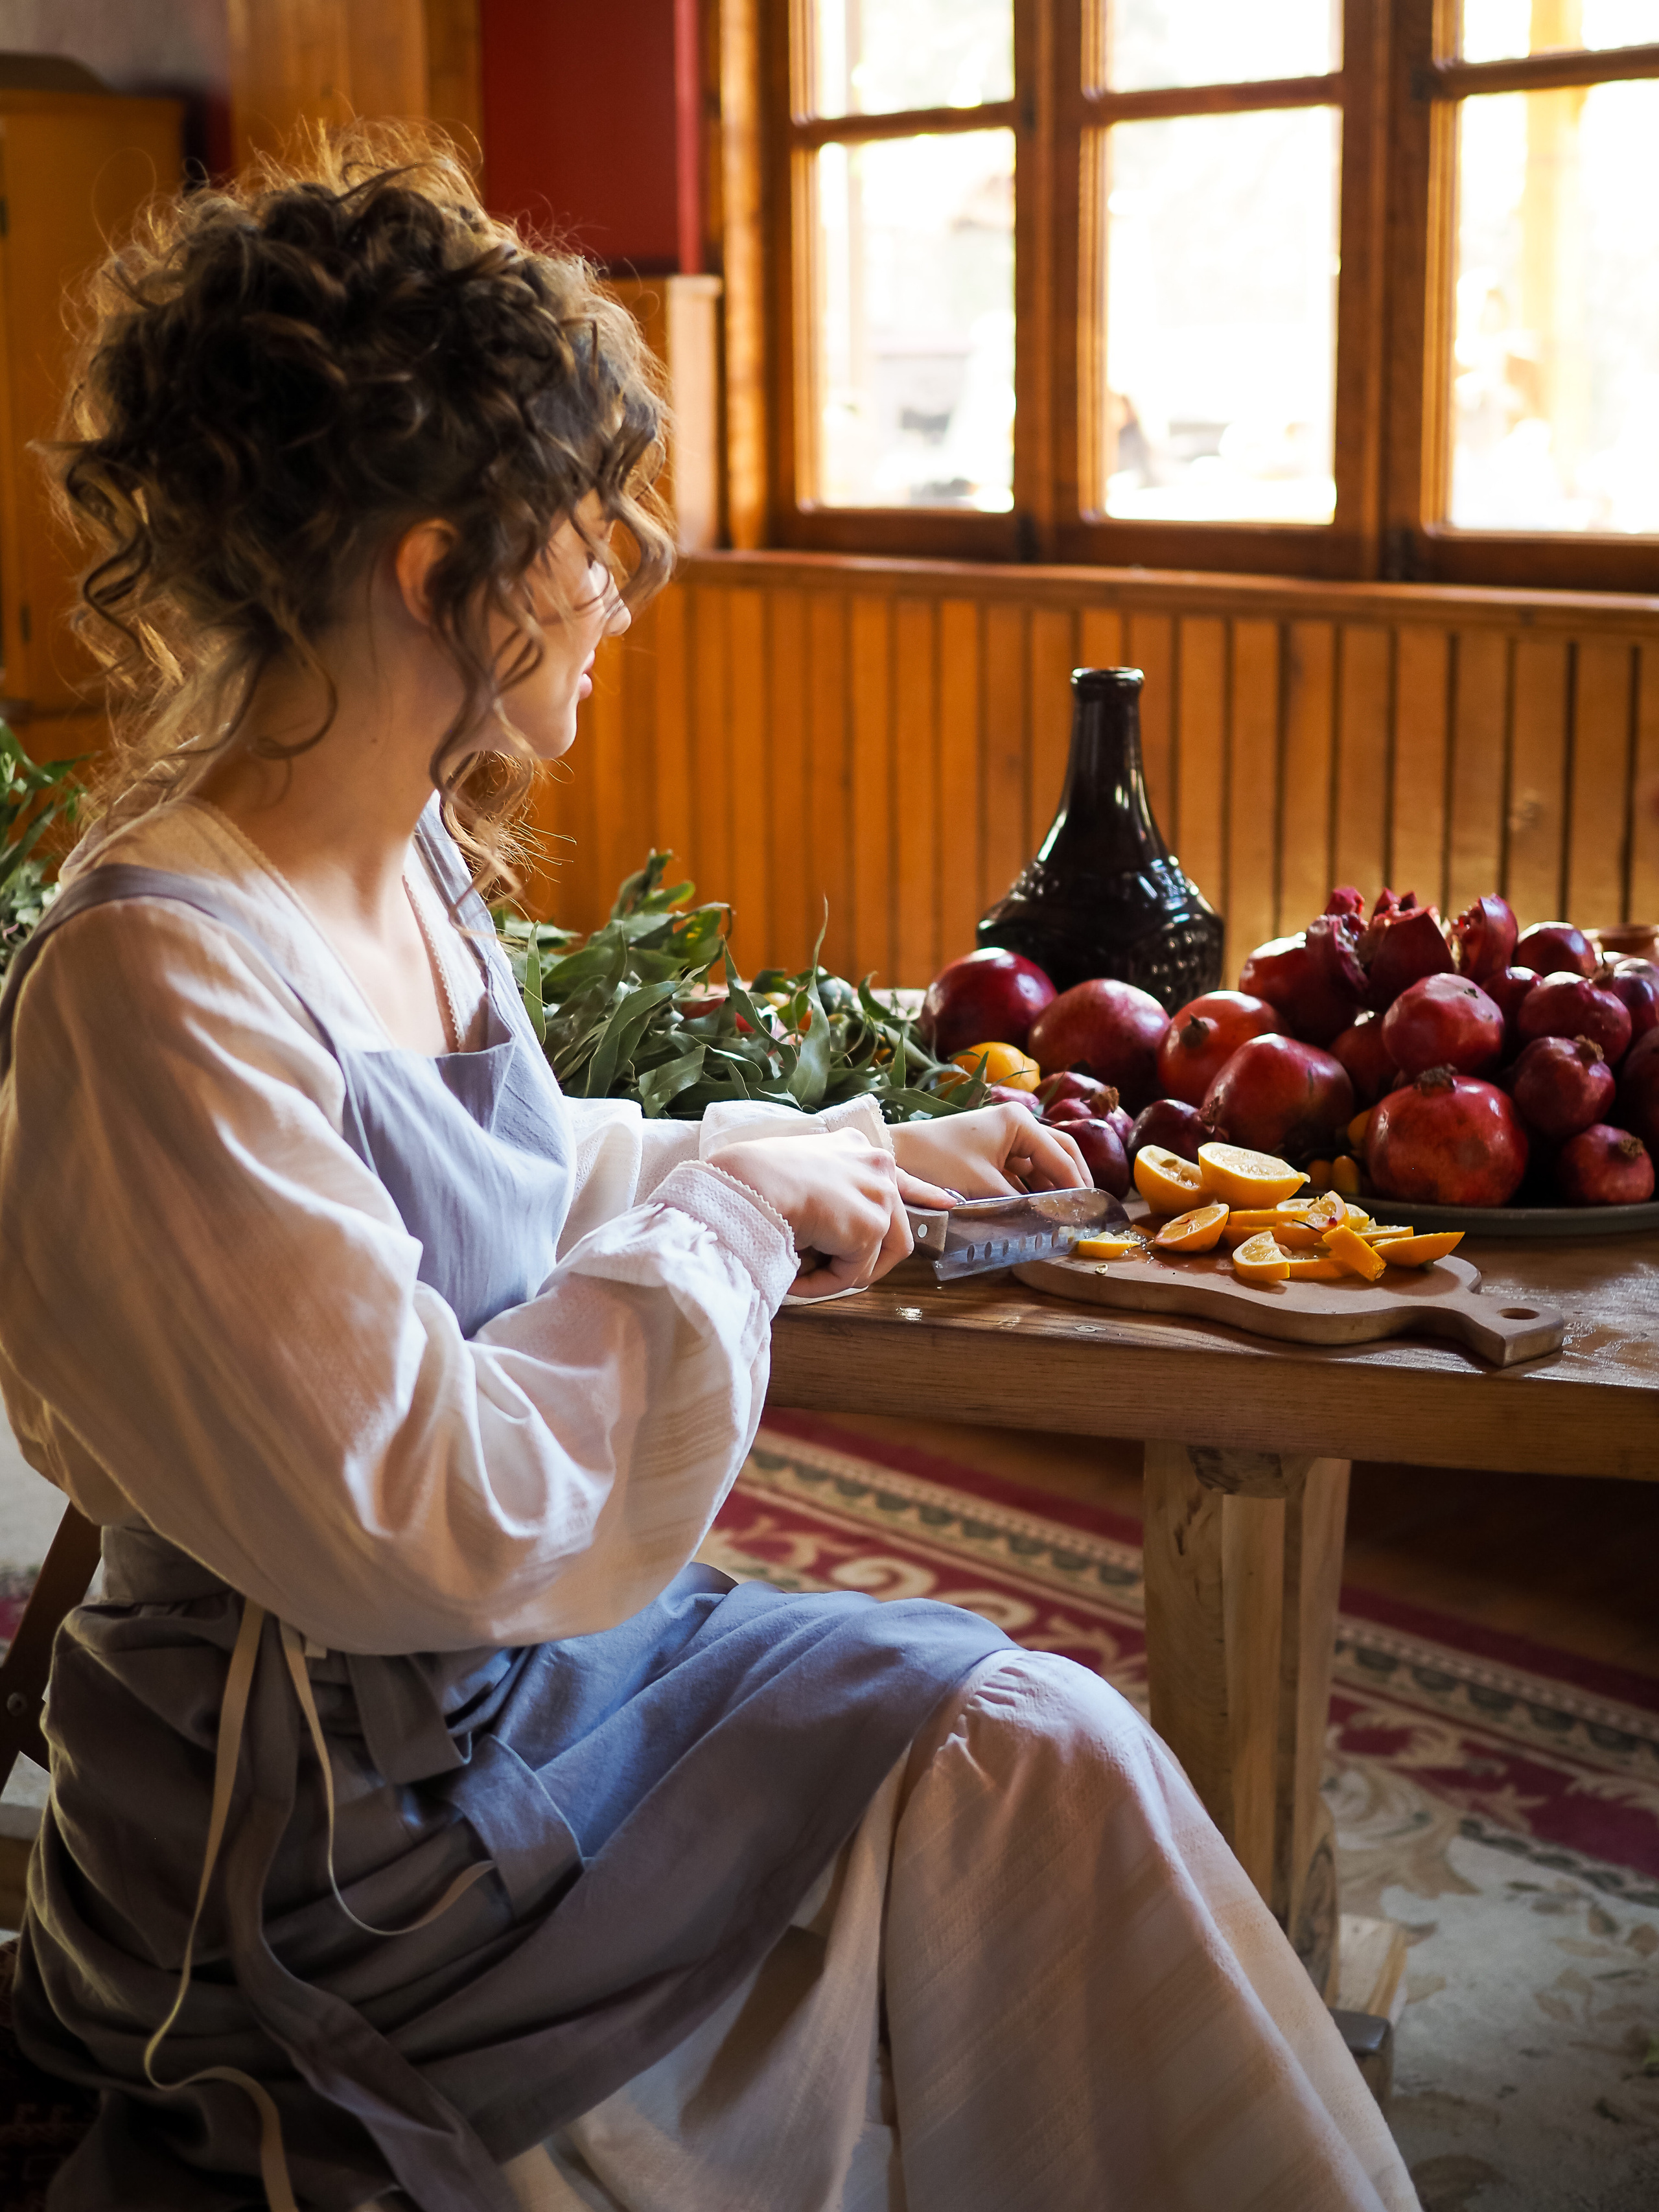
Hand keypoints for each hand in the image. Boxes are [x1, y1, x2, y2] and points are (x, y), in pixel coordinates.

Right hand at [711, 1130, 957, 1297]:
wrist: (746, 1182)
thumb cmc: (752, 1177)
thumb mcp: (797, 1171)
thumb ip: (825, 1190)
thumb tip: (827, 1229)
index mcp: (856, 1148)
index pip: (901, 1176)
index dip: (925, 1194)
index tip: (946, 1203)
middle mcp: (877, 1165)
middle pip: (894, 1228)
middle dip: (869, 1258)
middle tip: (837, 1274)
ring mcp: (878, 1195)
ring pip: (875, 1256)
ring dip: (841, 1272)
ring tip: (805, 1274)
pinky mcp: (870, 1227)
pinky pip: (853, 1274)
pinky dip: (825, 1284)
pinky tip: (798, 1277)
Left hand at [889, 1102, 1089, 1198]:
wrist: (897, 1154)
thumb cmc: (938, 1162)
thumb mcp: (984, 1187)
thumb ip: (1021, 1206)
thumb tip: (1051, 1225)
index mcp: (1019, 1121)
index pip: (1062, 1156)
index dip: (1077, 1186)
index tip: (1089, 1212)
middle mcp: (1016, 1124)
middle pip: (1059, 1154)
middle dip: (1073, 1182)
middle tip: (1084, 1211)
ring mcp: (1003, 1137)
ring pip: (1041, 1164)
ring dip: (1052, 1188)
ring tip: (1063, 1216)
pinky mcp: (990, 1152)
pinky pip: (1022, 1171)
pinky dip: (1032, 1189)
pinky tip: (1037, 1211)